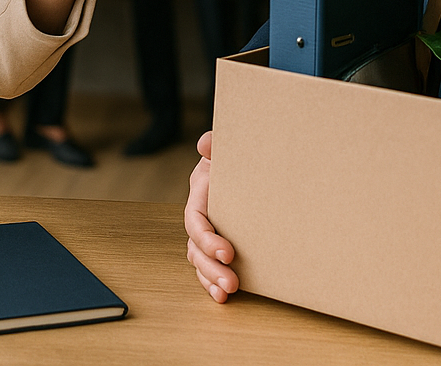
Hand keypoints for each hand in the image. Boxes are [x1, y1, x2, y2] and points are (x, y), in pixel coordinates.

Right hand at [185, 130, 238, 302]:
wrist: (246, 164)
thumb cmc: (236, 156)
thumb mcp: (228, 147)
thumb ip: (216, 145)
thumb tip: (207, 143)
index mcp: (200, 194)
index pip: (195, 220)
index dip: (207, 239)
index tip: (228, 252)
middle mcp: (200, 216)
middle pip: (194, 247)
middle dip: (211, 267)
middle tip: (231, 282)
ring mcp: (207, 233)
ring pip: (199, 261)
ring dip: (211, 279)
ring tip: (229, 292)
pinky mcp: (217, 245)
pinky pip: (207, 268)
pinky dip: (211, 283)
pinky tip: (222, 296)